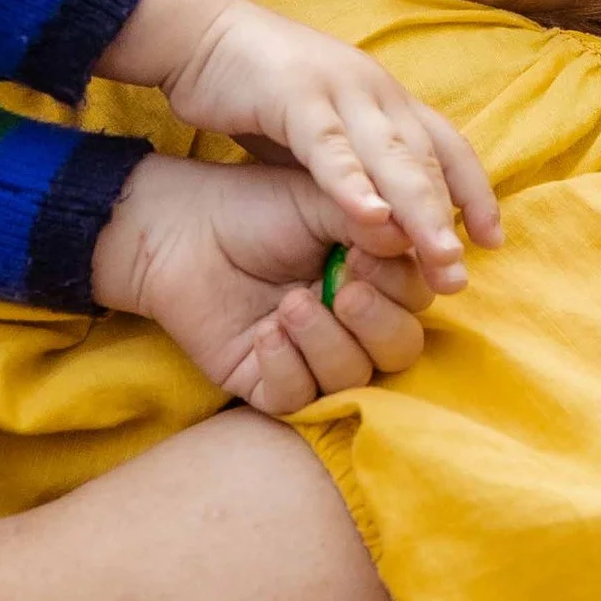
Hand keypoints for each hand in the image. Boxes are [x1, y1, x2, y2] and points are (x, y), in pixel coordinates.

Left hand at [90, 150, 432, 416]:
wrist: (183, 230)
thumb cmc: (256, 208)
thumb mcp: (323, 200)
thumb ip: (372, 217)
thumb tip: (418, 237)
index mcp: (375, 276)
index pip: (418, 298)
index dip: (400, 283)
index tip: (363, 250)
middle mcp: (352, 322)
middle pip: (400, 349)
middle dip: (377, 322)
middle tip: (343, 291)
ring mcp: (313, 357)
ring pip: (353, 378)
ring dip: (326, 342)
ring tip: (290, 305)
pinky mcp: (270, 384)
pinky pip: (298, 400)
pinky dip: (287, 368)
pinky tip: (265, 333)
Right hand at [101, 0, 500, 293]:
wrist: (201, 34)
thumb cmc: (261, 91)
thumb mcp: (320, 132)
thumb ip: (356, 166)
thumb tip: (388, 221)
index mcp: (385, 98)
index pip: (447, 147)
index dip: (474, 192)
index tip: (492, 241)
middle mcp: (375, 90)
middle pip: (427, 160)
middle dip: (450, 218)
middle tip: (460, 276)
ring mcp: (340, 89)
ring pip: (391, 155)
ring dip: (418, 209)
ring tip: (439, 257)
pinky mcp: (297, 95)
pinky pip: (330, 147)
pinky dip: (353, 183)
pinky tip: (371, 217)